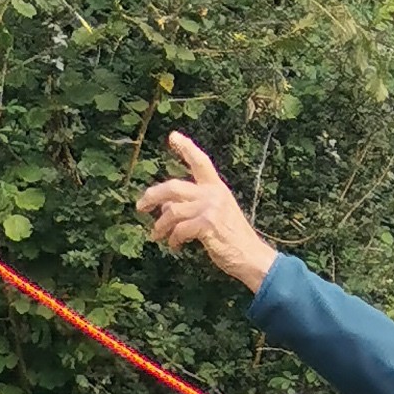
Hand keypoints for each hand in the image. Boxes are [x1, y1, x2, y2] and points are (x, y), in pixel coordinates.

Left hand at [137, 134, 277, 292]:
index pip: (200, 162)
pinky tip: (174, 245)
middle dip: (153, 196)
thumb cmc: (234, 240)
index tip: (173, 136)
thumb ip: (193, 206)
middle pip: (173, 187)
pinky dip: (173, 239)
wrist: (252, 257)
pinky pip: (179, 229)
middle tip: (140, 206)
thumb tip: (165, 207)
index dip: (186, 148)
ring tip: (156, 235)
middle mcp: (213, 194)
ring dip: (161, 225)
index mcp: (217, 188)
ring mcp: (210, 208)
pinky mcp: (207, 225)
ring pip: (172, 211)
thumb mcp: (216, 215)